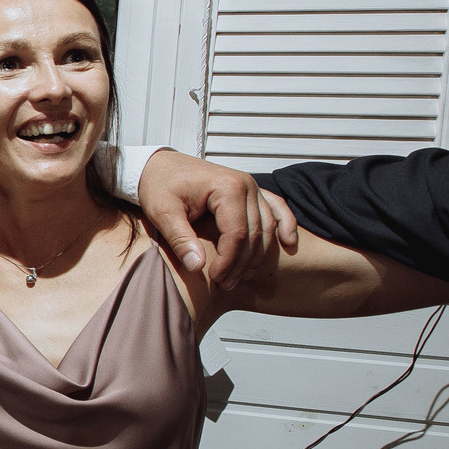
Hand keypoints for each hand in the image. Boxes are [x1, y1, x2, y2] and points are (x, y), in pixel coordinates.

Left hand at [138, 149, 297, 288]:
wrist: (159, 165)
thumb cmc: (159, 184)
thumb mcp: (163, 213)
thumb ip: (181, 239)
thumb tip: (198, 266)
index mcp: (226, 187)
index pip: (237, 234)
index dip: (228, 261)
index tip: (215, 278)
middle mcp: (245, 185)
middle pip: (254, 233)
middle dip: (241, 263)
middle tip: (225, 283)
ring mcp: (251, 187)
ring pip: (267, 227)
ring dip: (258, 255)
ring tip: (240, 276)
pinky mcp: (251, 191)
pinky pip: (276, 208)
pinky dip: (285, 224)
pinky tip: (289, 243)